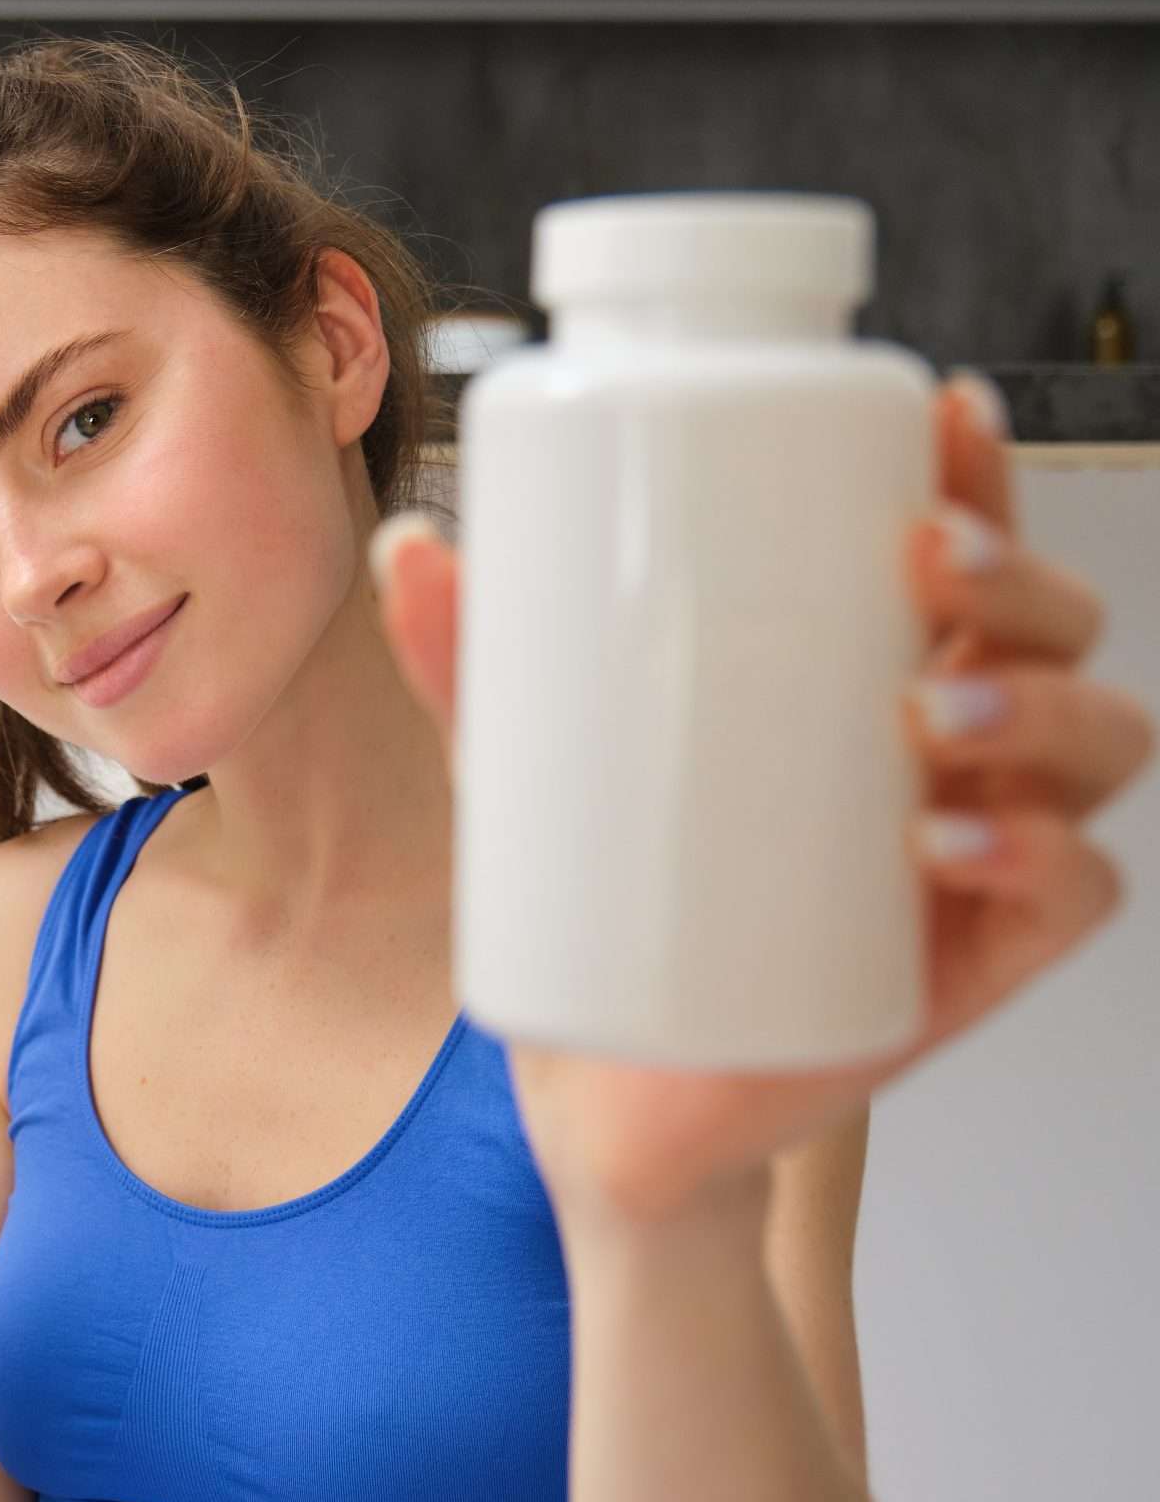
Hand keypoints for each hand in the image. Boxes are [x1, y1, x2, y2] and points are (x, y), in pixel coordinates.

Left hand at [373, 372, 1155, 1231]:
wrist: (602, 1093)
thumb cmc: (599, 898)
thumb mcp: (530, 771)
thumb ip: (474, 671)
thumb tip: (410, 550)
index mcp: (867, 671)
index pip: (961, 549)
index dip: (979, 473)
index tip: (944, 408)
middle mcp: (947, 748)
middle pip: (1053, 627)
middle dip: (1017, 576)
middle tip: (925, 559)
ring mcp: (974, 853)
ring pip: (1094, 744)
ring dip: (1039, 709)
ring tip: (929, 717)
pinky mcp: (972, 963)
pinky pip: (1073, 895)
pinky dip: (1039, 859)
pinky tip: (948, 846)